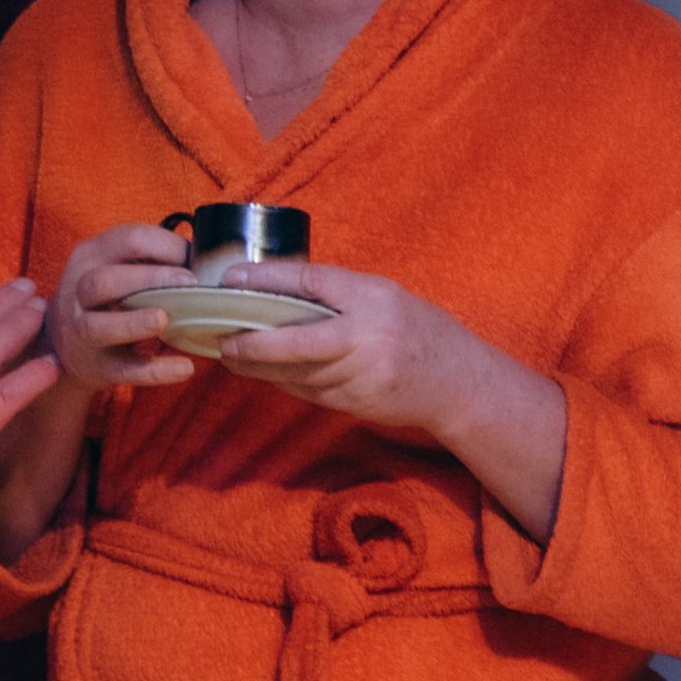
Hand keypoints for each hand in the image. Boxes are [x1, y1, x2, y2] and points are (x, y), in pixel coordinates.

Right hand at [46, 223, 197, 388]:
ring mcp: (80, 331)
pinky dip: (154, 371)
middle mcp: (77, 291)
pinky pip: (122, 369)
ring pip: (97, 326)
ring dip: (134, 323)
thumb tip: (205, 259)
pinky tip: (183, 368)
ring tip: (165, 320)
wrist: (67, 343)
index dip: (166, 246)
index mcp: (90, 256)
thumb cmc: (106, 298)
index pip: (128, 240)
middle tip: (189, 284)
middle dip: (150, 280)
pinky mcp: (94, 365)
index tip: (196, 260)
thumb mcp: (116, 268)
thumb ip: (150, 260)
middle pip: (103, 281)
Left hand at [211, 260, 481, 434]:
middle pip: (296, 340)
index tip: (232, 278)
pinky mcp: (355, 402)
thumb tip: (275, 286)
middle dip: (252, 342)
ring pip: (296, 372)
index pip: (310, 282)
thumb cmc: (416, 329)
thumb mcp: (382, 296)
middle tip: (223, 338)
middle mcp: (366, 335)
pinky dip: (282, 380)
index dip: (267, 279)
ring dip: (259, 366)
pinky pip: (308, 390)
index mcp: (372, 297)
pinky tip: (263, 371)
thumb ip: (336, 293)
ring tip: (231, 353)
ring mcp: (361, 373)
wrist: (458, 382)